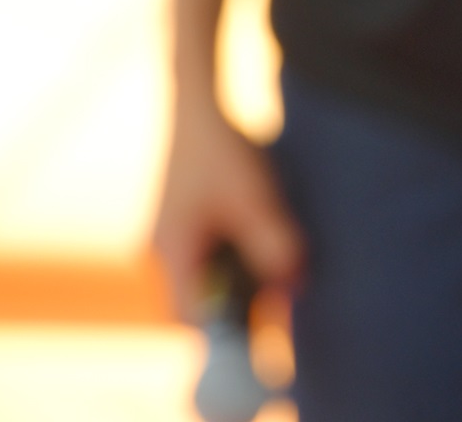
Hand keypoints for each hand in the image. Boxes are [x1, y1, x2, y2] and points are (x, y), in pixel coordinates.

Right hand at [152, 104, 303, 321]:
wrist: (197, 108)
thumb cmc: (221, 151)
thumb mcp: (254, 197)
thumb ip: (274, 243)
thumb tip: (296, 287)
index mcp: (174, 254)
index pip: (193, 319)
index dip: (226, 340)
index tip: (263, 352)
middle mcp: (165, 256)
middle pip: (199, 308)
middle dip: (240, 316)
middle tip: (281, 321)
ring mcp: (172, 244)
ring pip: (207, 286)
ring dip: (241, 291)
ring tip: (279, 286)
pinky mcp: (185, 232)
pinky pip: (208, 266)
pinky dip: (236, 270)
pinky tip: (267, 257)